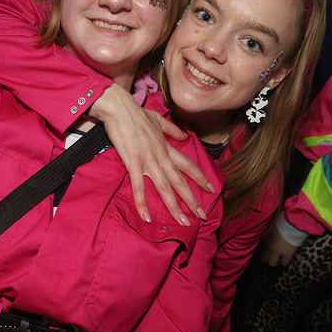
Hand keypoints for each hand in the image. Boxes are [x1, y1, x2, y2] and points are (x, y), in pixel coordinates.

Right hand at [89, 84, 214, 225]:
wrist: (120, 108)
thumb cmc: (136, 113)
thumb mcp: (159, 120)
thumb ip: (172, 129)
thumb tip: (185, 134)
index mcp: (167, 148)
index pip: (188, 165)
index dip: (200, 179)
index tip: (211, 190)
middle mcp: (161, 157)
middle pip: (180, 182)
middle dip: (192, 201)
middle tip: (203, 216)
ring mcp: (148, 161)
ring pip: (164, 188)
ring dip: (174, 207)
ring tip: (183, 222)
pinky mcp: (133, 164)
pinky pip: (139, 187)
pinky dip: (143, 204)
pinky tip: (147, 218)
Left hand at [257, 222, 298, 266]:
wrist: (292, 222)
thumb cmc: (281, 220)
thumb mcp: (269, 225)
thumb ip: (266, 231)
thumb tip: (263, 231)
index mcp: (263, 239)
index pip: (257, 250)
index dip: (259, 252)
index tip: (262, 252)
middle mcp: (268, 247)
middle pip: (263, 259)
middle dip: (266, 258)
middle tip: (270, 256)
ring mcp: (277, 252)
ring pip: (272, 264)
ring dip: (275, 262)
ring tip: (278, 259)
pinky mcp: (287, 255)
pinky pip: (284, 263)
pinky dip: (285, 262)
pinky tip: (286, 259)